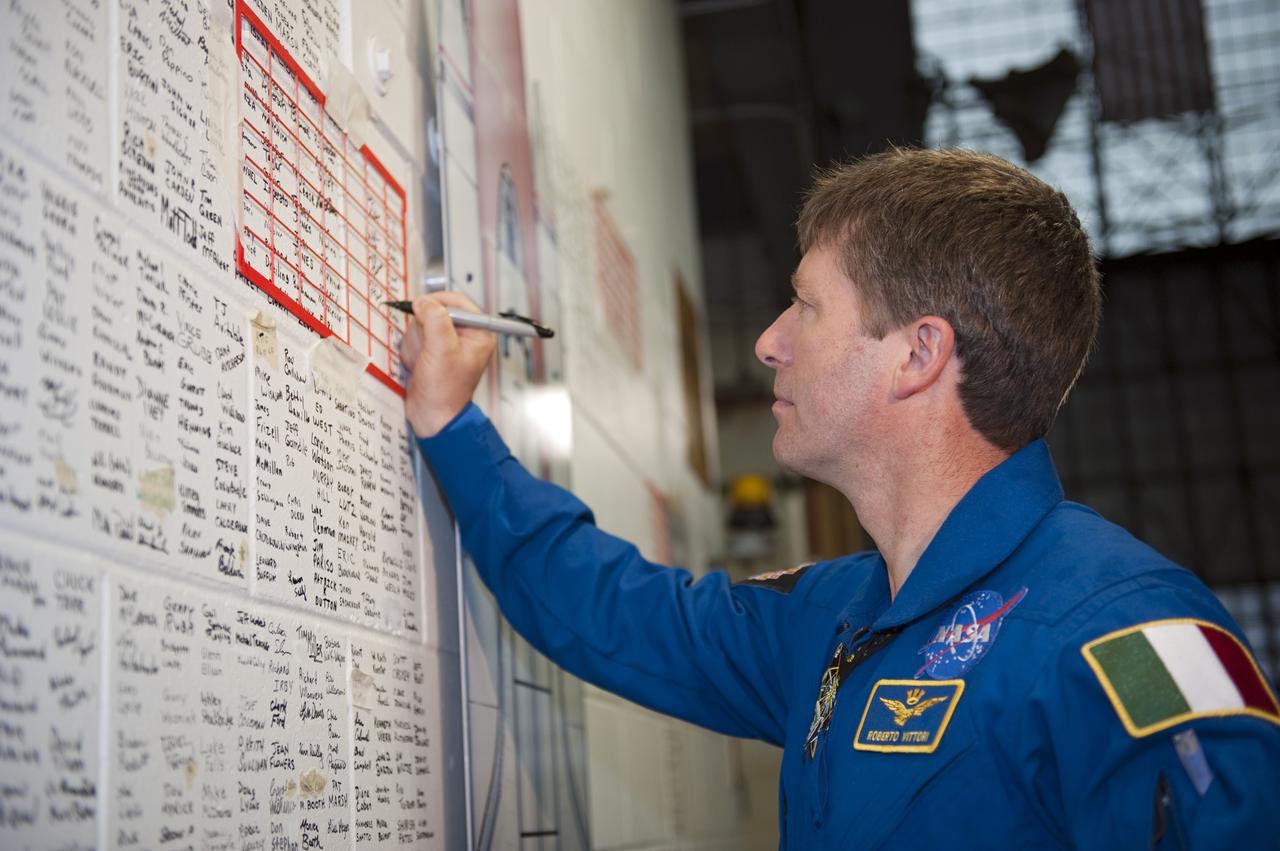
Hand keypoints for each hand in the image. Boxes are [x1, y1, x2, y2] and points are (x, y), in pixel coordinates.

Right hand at [400, 291, 496, 436]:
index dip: (437, 303)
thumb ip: (435, 320)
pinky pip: (414, 337)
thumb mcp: (441, 349)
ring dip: (416, 343)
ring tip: (424, 362)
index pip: (458, 301)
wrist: (431, 415)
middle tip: (428, 351)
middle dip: (424, 330)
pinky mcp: (431, 350)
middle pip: (435, 311)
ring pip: (420, 324)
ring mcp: (446, 342)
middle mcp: (464, 335)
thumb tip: (424, 301)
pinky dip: (412, 351)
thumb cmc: (444, 389)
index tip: (421, 310)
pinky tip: (418, 366)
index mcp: (479, 332)